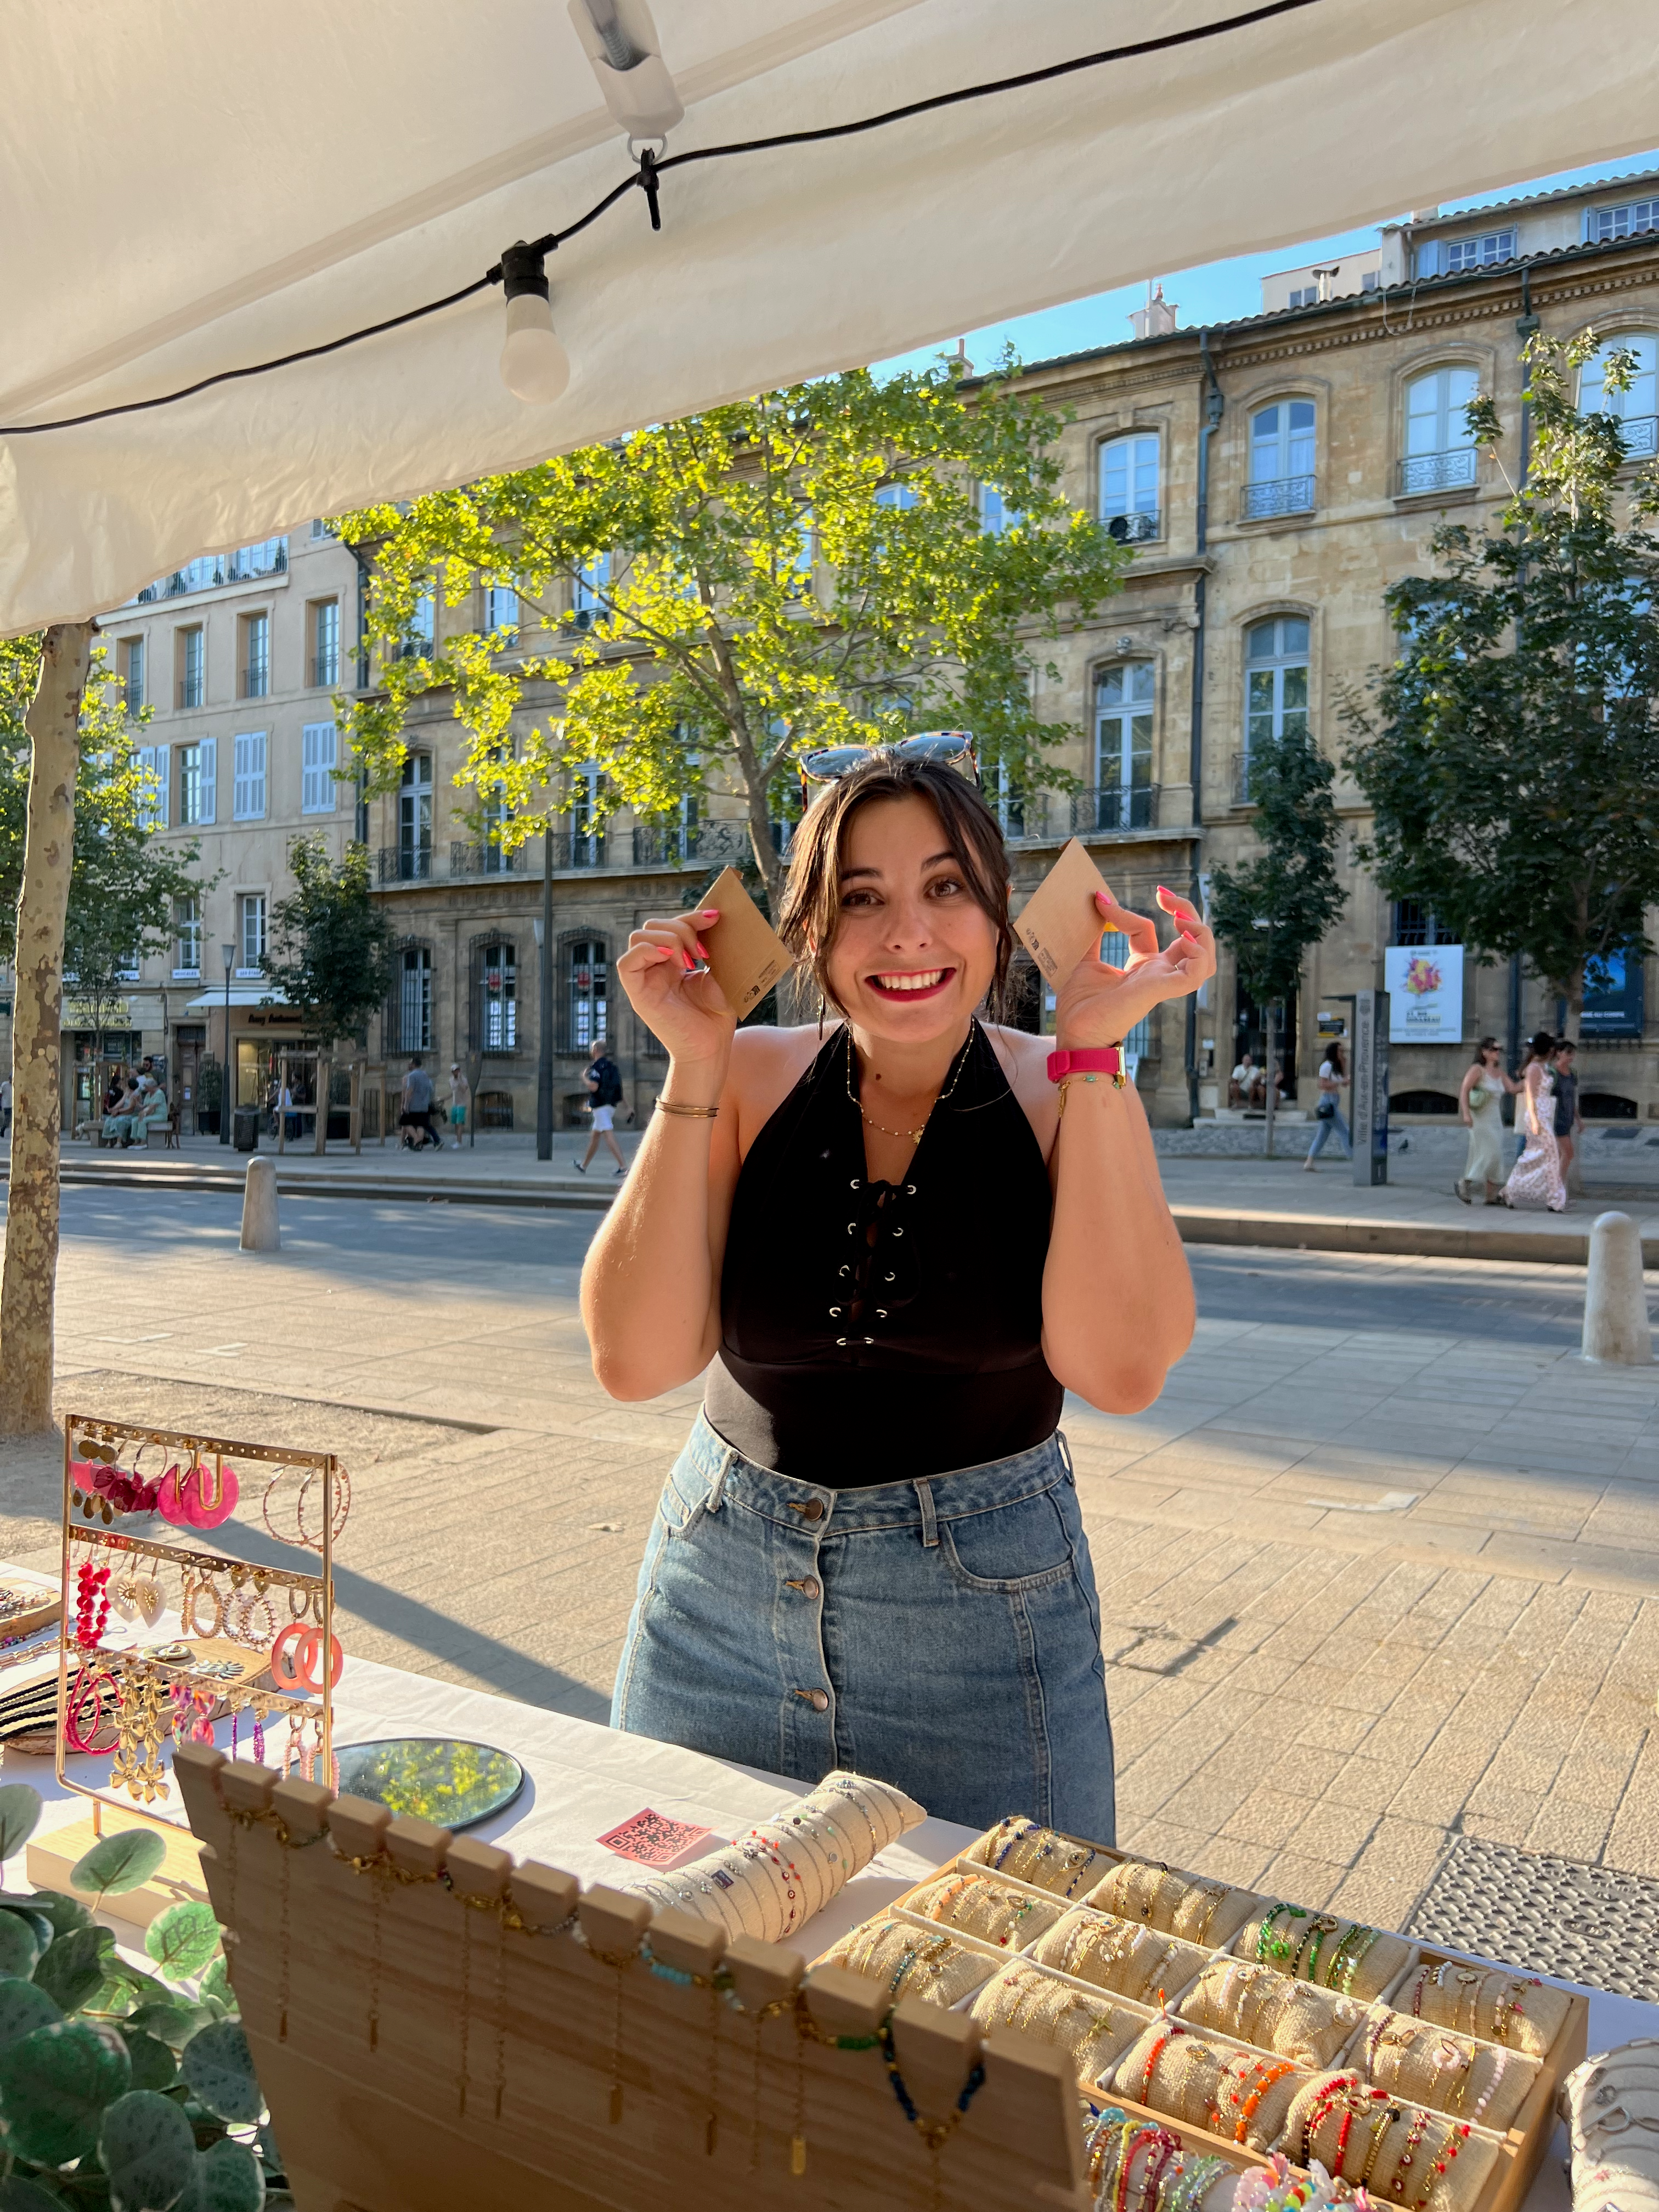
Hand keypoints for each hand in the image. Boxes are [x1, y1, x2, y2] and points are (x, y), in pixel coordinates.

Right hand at [616, 906, 736, 1074]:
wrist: (711, 1048)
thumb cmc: (715, 1017)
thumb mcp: (715, 974)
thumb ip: (707, 948)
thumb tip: (711, 916)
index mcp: (670, 962)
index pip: (669, 925)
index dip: (690, 916)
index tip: (714, 918)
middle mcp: (654, 967)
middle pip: (652, 925)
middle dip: (681, 928)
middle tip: (702, 951)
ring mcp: (644, 979)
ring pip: (638, 936)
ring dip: (669, 939)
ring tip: (690, 959)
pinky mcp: (638, 994)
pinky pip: (626, 963)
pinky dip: (648, 952)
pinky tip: (673, 960)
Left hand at [1053, 883, 1215, 1050]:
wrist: (1073, 1033)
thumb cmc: (1079, 1006)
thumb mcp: (1083, 960)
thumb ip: (1092, 934)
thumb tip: (1095, 901)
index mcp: (1141, 967)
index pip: (1147, 930)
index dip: (1127, 914)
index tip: (1100, 901)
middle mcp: (1158, 974)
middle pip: (1192, 938)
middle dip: (1186, 909)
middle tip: (1164, 895)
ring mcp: (1164, 982)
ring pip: (1205, 957)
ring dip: (1200, 931)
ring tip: (1180, 918)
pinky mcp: (1163, 990)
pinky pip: (1197, 973)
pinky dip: (1198, 952)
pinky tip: (1184, 939)